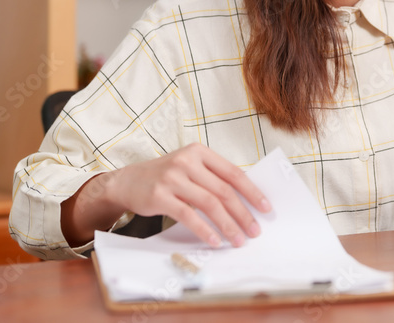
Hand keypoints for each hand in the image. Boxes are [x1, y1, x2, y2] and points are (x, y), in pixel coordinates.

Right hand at [62, 143, 271, 247]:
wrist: (127, 181)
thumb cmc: (165, 176)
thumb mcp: (189, 167)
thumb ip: (213, 177)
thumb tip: (247, 199)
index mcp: (200, 152)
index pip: (233, 173)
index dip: (252, 192)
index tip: (266, 208)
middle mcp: (187, 161)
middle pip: (224, 191)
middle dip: (243, 214)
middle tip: (255, 231)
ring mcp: (173, 178)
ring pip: (209, 204)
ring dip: (227, 225)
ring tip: (238, 240)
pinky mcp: (160, 196)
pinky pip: (189, 216)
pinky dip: (205, 230)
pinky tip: (215, 240)